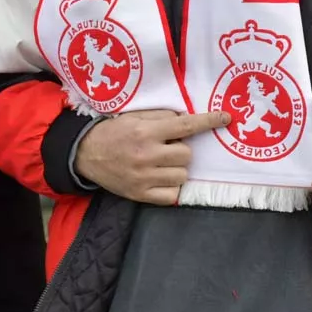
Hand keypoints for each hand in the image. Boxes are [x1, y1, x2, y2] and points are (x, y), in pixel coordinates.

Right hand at [74, 109, 228, 205]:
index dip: (208, 121)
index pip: (185, 126)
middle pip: (186, 154)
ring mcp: (144, 177)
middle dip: (180, 149)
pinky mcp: (140, 195)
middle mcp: (146, 155)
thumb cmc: (113, 131)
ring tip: (160, 163)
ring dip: (176, 168)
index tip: (226, 119)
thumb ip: (161, 117)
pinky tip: (159, 178)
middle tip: (164, 147)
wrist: (85, 154)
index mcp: (146, 132)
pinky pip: (172, 194)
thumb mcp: (134, 117)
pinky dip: (171, 186)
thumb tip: (187, 119)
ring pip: (182, 175)